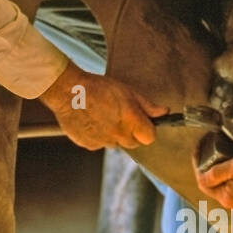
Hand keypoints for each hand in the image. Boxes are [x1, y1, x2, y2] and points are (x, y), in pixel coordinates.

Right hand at [39, 63, 164, 149]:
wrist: (68, 91)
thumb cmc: (98, 87)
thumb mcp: (127, 91)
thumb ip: (147, 105)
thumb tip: (164, 112)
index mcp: (130, 120)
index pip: (149, 138)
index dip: (147, 130)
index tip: (141, 122)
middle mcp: (118, 135)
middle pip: (133, 143)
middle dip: (130, 132)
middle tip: (119, 115)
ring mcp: (103, 142)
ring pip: (115, 143)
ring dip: (113, 134)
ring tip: (102, 115)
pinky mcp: (89, 145)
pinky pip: (99, 144)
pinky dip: (98, 136)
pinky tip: (91, 121)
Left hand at [197, 148, 232, 208]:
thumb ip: (214, 174)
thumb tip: (201, 178)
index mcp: (227, 199)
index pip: (203, 182)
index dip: (198, 164)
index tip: (199, 149)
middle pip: (215, 186)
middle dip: (210, 169)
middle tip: (210, 151)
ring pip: (229, 187)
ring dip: (224, 174)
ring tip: (225, 158)